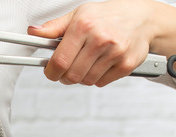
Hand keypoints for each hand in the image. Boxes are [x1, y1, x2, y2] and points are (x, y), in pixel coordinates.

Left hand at [28, 0, 175, 86]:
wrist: (142, 18)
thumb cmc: (108, 16)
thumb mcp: (79, 15)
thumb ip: (55, 27)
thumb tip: (34, 33)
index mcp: (84, 26)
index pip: (60, 61)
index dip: (51, 71)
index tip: (50, 71)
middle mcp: (100, 39)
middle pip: (72, 75)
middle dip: (64, 77)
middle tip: (66, 71)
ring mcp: (114, 53)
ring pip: (86, 80)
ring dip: (81, 77)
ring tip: (85, 64)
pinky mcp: (125, 65)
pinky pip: (101, 82)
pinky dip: (96, 78)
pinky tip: (100, 64)